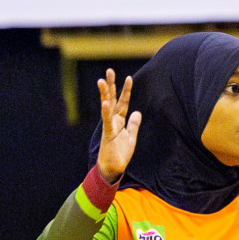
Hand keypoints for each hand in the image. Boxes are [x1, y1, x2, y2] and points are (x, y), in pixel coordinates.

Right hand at [96, 69, 140, 183]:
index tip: (128, 77)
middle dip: (111, 85)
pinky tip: (105, 102)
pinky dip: (105, 112)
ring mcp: (109, 127)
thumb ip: (133, 124)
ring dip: (105, 94)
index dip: (126, 90)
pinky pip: (106, 121)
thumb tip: (137, 112)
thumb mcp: (131, 137)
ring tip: (101, 80)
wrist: (113, 168)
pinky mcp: (108, 135)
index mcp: (119, 120)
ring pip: (106, 107)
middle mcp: (112, 121)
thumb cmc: (120, 153)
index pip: (123, 102)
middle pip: (112, 100)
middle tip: (109, 71)